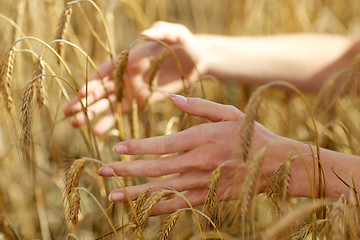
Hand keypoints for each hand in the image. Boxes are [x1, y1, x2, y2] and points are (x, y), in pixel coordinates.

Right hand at [64, 21, 204, 134]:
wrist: (198, 60)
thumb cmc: (185, 43)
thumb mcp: (176, 33)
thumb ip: (161, 31)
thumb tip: (144, 33)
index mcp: (130, 57)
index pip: (106, 71)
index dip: (93, 82)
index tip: (81, 94)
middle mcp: (127, 73)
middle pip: (101, 89)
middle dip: (84, 101)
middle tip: (68, 114)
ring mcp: (132, 87)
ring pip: (108, 102)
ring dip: (93, 113)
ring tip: (77, 124)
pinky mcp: (141, 99)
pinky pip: (123, 112)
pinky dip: (111, 121)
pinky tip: (98, 131)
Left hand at [98, 95, 278, 214]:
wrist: (277, 164)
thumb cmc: (251, 135)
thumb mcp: (228, 113)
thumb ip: (199, 106)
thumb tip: (174, 98)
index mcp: (200, 139)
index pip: (160, 145)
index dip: (136, 147)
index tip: (116, 148)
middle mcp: (197, 162)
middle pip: (154, 169)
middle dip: (125, 171)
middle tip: (103, 172)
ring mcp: (201, 183)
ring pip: (161, 190)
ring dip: (135, 194)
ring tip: (113, 196)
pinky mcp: (207, 197)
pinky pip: (178, 205)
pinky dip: (158, 208)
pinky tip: (141, 211)